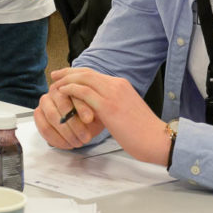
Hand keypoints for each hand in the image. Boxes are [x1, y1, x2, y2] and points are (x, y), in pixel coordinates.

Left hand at [37, 67, 169, 164]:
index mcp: (122, 85)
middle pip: (86, 73)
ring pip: (83, 78)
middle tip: (54, 75)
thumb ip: (111, 105)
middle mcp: (117, 85)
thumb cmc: (144, 132)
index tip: (65, 75)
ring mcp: (113, 93)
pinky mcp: (108, 105)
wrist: (158, 140)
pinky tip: (62, 92)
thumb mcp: (126, 111)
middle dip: (68, 72)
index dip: (77, 73)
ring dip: (66, 80)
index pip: (94, 74)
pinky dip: (70, 90)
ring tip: (54, 84)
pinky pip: (83, 92)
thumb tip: (96, 108)